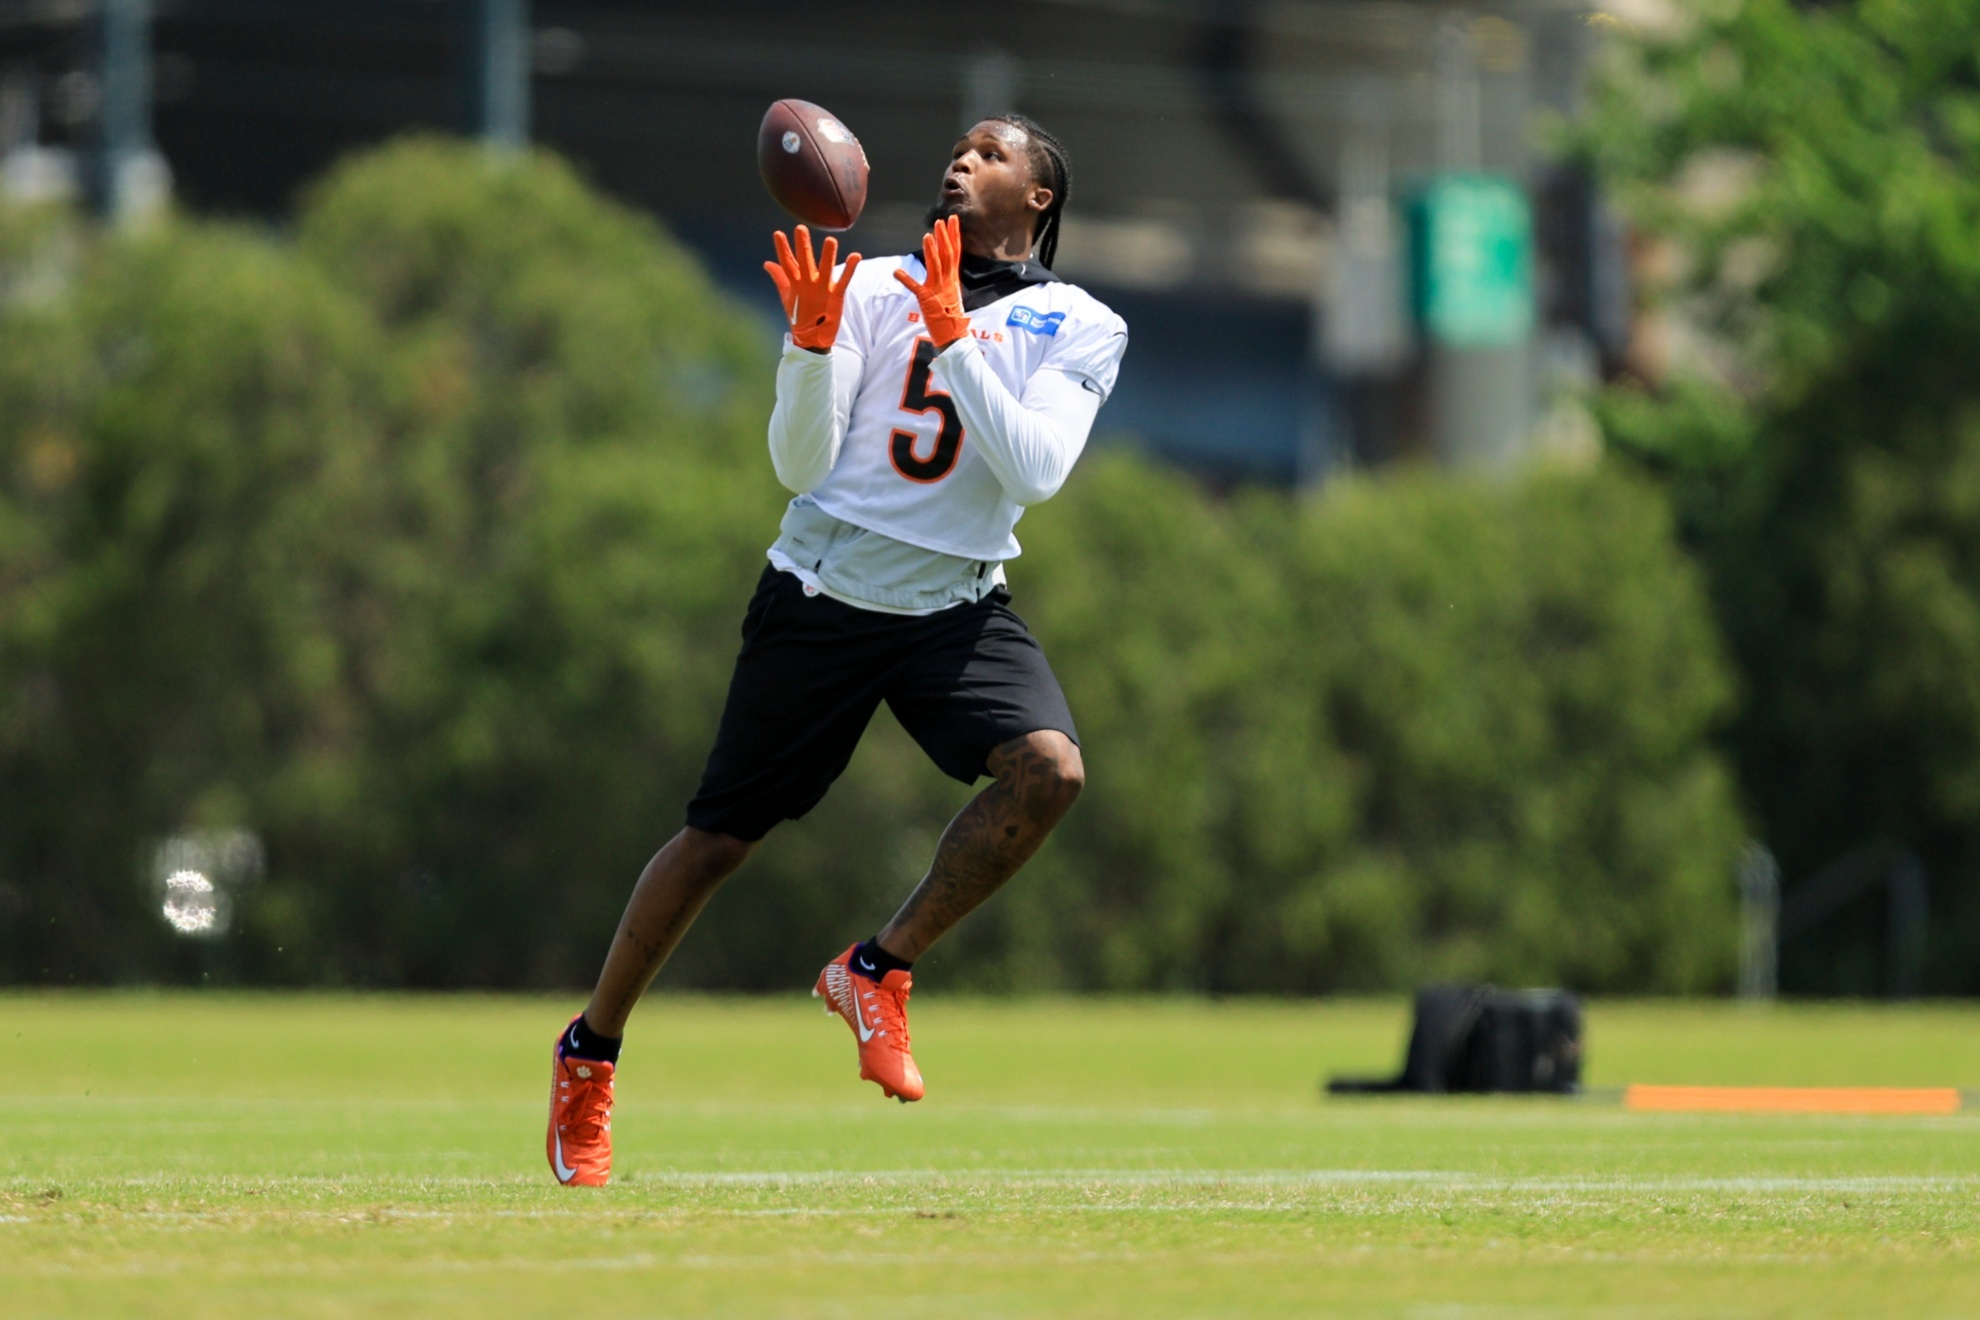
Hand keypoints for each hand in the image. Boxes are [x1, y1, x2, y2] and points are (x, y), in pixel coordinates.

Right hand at [764, 226, 859, 351]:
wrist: (812, 339)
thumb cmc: (799, 314)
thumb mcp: (787, 295)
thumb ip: (779, 277)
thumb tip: (767, 263)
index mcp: (795, 284)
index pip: (787, 263)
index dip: (782, 248)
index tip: (778, 233)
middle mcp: (808, 285)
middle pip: (805, 262)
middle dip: (802, 245)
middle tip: (801, 228)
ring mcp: (822, 290)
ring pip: (825, 269)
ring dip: (828, 255)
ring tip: (830, 240)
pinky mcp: (836, 297)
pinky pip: (844, 280)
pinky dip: (850, 269)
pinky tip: (856, 256)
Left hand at [892, 214, 970, 348]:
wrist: (953, 336)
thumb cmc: (950, 316)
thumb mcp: (951, 294)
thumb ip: (946, 279)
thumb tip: (945, 269)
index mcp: (953, 279)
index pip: (955, 252)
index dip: (954, 235)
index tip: (953, 220)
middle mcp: (947, 281)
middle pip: (947, 255)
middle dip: (944, 237)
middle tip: (940, 221)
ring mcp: (938, 290)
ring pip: (935, 266)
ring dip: (931, 251)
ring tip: (927, 235)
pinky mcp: (927, 301)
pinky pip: (915, 288)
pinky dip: (906, 280)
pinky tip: (897, 272)